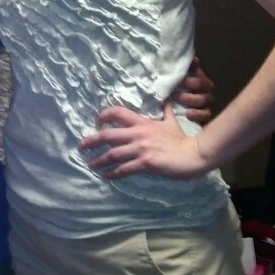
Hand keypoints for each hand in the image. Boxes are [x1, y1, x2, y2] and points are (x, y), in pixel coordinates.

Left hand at [79, 104, 210, 179]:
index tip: (96, 122)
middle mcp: (138, 134)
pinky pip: (124, 169)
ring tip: (90, 164)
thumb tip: (166, 99)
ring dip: (99, 160)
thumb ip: (165, 111)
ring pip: (112, 154)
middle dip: (91, 141)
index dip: (104, 115)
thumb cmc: (182, 139)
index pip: (118, 112)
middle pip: (108, 135)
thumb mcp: (172, 121)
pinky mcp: (146, 163)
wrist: (194, 155)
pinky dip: (113, 173)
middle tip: (81, 146)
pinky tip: (107, 176)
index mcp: (142, 123)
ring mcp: (141, 149)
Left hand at [171, 57, 214, 123]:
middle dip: (192, 83)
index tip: (183, 69)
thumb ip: (178, 68)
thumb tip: (184, 58)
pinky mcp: (204, 114)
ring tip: (176, 97)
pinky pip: (207, 114)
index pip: (201, 71)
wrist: (170, 113)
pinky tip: (188, 113)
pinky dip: (198, 114)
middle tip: (178, 84)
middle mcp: (204, 89)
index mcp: (198, 78)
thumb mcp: (173, 78)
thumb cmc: (173, 90)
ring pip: (205, 99)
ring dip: (191, 98)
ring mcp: (205, 102)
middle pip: (206, 84)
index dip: (194, 69)